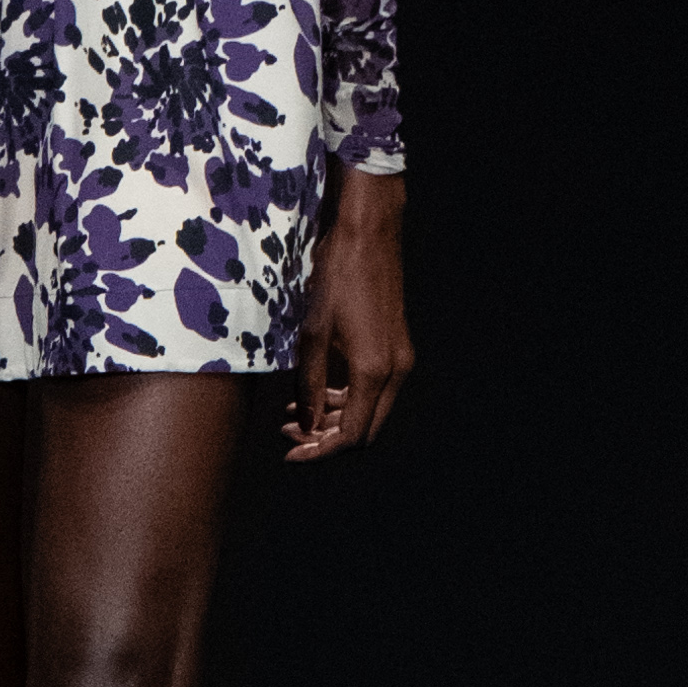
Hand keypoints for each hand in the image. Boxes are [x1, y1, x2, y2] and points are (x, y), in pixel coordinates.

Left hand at [284, 164, 411, 462]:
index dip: (319, 450)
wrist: (367, 234)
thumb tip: (305, 424)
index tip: (290, 453)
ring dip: (334, 418)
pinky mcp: (396, 346)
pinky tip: (316, 392)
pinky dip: (346, 398)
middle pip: (364, 430)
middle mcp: (395, 370)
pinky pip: (373, 389)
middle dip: (326, 438)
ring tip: (294, 414)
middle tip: (288, 433)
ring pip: (369, 410)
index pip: (350, 435)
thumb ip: (308, 385)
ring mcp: (399, 358)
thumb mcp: (312, 334)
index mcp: (373, 371)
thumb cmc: (336, 276)